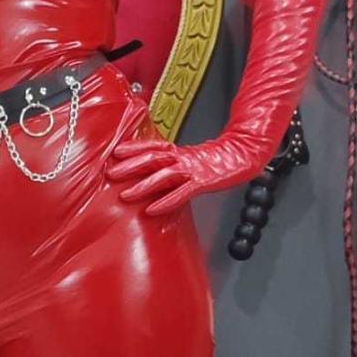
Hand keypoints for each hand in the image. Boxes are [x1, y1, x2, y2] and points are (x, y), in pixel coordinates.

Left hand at [103, 131, 263, 216]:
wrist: (245, 155)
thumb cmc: (218, 159)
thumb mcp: (191, 158)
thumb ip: (174, 163)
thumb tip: (154, 170)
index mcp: (180, 151)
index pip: (153, 146)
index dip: (134, 148)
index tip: (115, 152)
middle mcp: (183, 158)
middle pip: (153, 159)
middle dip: (130, 166)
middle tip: (111, 173)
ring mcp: (192, 170)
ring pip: (163, 176)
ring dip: (142, 185)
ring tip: (125, 195)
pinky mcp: (203, 182)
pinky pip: (181, 193)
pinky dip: (166, 201)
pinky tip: (152, 210)